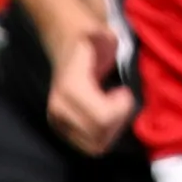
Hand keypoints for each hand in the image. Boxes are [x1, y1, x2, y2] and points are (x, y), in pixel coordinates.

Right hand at [46, 24, 134, 155]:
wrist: (66, 44)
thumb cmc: (89, 40)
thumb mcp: (98, 33)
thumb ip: (100, 37)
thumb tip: (101, 35)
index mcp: (69, 88)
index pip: (102, 119)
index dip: (121, 109)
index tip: (123, 90)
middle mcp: (59, 109)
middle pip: (100, 136)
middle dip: (118, 120)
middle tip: (119, 99)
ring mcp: (58, 122)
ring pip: (96, 146)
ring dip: (111, 130)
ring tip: (112, 107)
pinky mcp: (62, 131)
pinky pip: (89, 147)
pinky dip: (103, 136)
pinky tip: (104, 115)